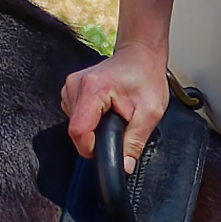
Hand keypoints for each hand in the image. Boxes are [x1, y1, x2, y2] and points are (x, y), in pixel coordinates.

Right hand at [61, 45, 168, 173]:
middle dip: (96, 137)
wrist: (141, 55)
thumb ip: (135, 142)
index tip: (108, 149)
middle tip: (118, 127)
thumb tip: (124, 166)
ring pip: (74, 124)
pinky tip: (104, 111)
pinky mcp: (71, 89)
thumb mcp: (150, 113)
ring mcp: (70, 86)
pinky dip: (89, 119)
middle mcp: (75, 85)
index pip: (79, 132)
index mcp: (93, 88)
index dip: (92, 148)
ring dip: (92, 128)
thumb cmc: (146, 77)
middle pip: (75, 130)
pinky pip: (75, 116)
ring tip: (113, 115)